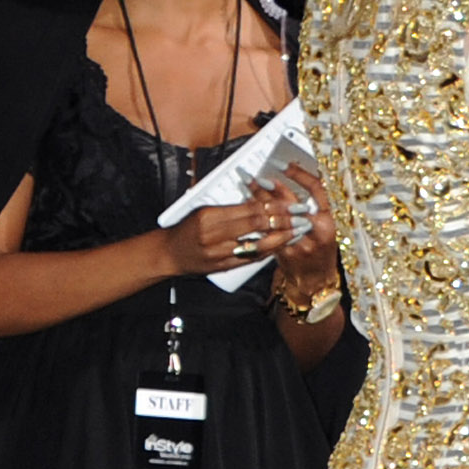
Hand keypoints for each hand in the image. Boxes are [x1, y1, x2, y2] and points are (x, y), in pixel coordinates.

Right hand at [161, 185, 300, 278]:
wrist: (168, 254)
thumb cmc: (185, 229)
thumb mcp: (203, 210)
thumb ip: (231, 208)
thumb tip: (260, 202)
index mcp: (209, 216)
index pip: (248, 209)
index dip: (273, 206)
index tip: (290, 203)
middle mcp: (214, 235)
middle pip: (256, 226)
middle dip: (282, 220)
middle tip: (300, 216)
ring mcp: (218, 253)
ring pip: (257, 245)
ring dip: (280, 238)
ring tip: (297, 231)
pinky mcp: (222, 266)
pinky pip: (250, 259)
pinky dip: (268, 251)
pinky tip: (280, 246)